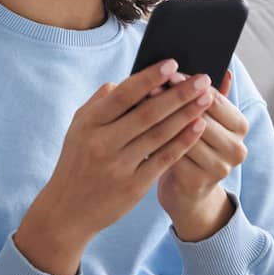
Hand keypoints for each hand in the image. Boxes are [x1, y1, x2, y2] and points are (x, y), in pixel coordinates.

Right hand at [15, 59, 214, 274]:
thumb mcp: (78, 128)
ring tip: (206, 99)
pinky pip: (164, 159)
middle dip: (178, 94)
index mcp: (89, 124)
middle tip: (202, 79)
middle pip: (147, 113)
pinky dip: (182, 142)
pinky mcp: (133, 187)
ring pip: (159, 135)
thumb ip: (100, 103)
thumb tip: (126, 81)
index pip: (123, 95)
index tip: (173, 63)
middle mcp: (102, 144)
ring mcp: (119, 166)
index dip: (149, 77)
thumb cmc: (76, 162)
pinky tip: (198, 127)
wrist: (67, 211)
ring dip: (186, 115)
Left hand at [152, 70, 249, 240]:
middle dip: (172, 100)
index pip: (215, 98)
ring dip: (161, 119)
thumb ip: (212, 96)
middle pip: (200, 116)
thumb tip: (222, 68)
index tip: (168, 72)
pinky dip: (154, 141)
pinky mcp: (197, 182)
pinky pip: (172, 156)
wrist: (189, 193)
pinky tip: (138, 130)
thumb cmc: (195, 147)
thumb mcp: (207, 120)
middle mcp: (236, 148)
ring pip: (184, 136)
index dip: (189, 85)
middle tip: (149, 86)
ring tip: (140, 105)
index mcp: (240, 126)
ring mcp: (218, 168)